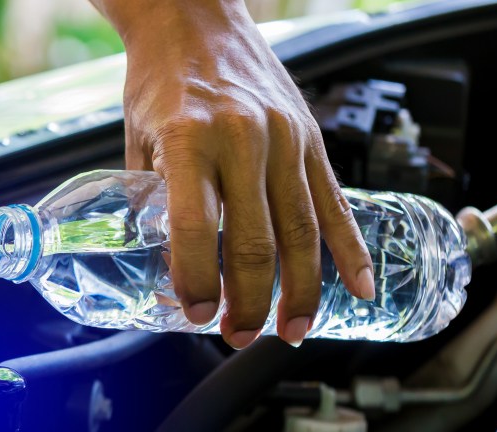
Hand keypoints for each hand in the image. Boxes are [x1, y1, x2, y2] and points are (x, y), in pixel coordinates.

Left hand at [94, 0, 373, 347]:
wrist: (193, 17)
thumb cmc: (159, 82)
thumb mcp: (138, 142)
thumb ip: (150, 206)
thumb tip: (163, 272)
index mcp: (188, 139)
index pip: (192, 228)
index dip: (194, 281)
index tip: (195, 314)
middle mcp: (242, 138)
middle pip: (253, 242)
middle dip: (247, 302)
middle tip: (237, 335)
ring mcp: (284, 138)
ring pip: (300, 232)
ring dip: (297, 292)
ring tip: (289, 331)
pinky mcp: (311, 137)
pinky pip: (335, 203)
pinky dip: (349, 250)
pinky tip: (358, 288)